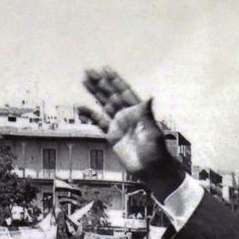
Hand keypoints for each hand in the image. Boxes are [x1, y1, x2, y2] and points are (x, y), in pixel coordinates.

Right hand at [81, 69, 182, 198]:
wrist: (151, 169)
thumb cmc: (157, 151)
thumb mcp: (152, 132)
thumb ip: (147, 115)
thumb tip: (148, 98)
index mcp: (138, 111)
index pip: (124, 92)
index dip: (115, 81)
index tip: (106, 70)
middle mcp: (127, 115)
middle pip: (111, 95)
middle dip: (101, 83)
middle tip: (90, 71)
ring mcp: (119, 124)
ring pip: (104, 105)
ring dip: (94, 93)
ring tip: (85, 81)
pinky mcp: (112, 136)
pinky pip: (99, 122)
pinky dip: (90, 114)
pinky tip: (81, 107)